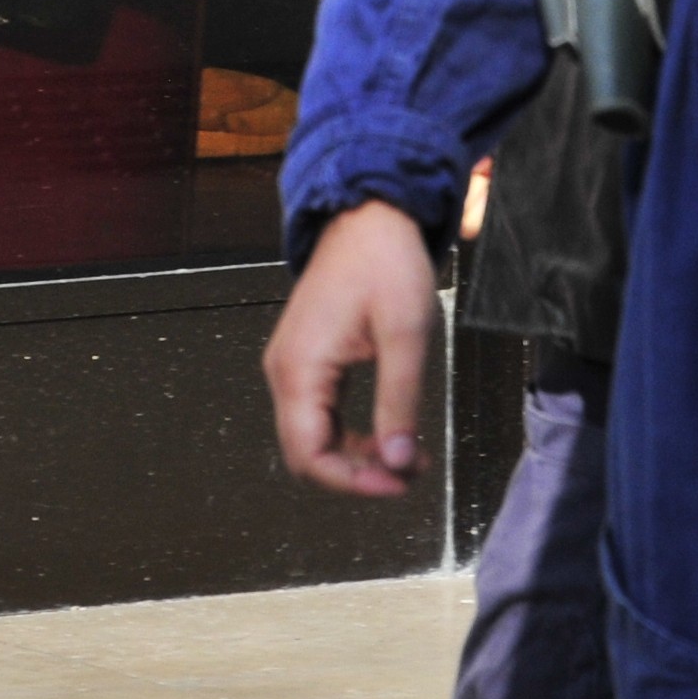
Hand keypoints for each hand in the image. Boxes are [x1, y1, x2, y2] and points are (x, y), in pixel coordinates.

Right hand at [262, 197, 435, 495]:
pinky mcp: (308, 360)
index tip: (400, 484)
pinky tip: (393, 432)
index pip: (310, 455)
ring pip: (316, 438)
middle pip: (309, 453)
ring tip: (410, 454)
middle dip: (359, 474)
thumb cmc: (385, 262)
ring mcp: (293, 365)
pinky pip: (322, 415)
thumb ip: (399, 402)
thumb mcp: (405, 334)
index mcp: (300, 368)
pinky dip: (355, 434)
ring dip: (360, 457)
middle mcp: (286, 371)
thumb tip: (396, 462)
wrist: (368, 214)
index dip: (354, 483)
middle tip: (411, 472)